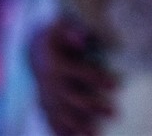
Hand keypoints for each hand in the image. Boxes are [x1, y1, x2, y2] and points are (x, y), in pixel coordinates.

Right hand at [29, 18, 115, 135]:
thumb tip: (82, 38)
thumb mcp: (63, 27)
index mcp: (55, 62)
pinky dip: (62, 132)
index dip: (96, 78)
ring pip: (62, 113)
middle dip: (92, 106)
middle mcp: (48, 82)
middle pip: (71, 97)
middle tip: (115, 113)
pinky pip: (53, 121)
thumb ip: (74, 30)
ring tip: (95, 134)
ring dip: (78, 125)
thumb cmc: (58, 35)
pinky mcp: (46, 106)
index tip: (116, 84)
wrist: (35, 49)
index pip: (78, 72)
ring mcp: (46, 97)